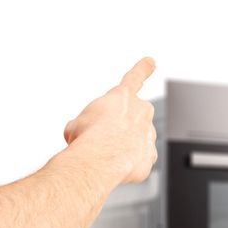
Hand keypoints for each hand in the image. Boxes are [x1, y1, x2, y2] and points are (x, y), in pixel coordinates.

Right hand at [62, 57, 157, 185]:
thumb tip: (82, 134)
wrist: (99, 160)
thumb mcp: (76, 123)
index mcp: (122, 97)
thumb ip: (86, 123)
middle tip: (102, 138)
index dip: (143, 69)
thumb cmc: (88, 138)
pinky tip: (114, 166)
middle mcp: (140, 111)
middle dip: (120, 127)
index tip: (151, 62)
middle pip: (132, 117)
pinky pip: (139, 159)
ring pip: (136, 139)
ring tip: (106, 154)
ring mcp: (148, 133)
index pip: (134, 78)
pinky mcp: (150, 155)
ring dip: (123, 146)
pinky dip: (128, 163)